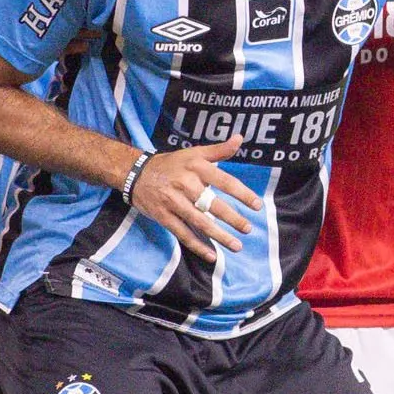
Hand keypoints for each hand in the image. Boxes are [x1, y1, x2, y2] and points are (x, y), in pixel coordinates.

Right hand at [130, 136, 264, 260]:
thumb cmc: (172, 164)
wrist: (136, 173)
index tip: (257, 206)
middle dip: (232, 218)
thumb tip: (240, 138)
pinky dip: (198, 246)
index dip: (242, 194)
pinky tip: (212, 255)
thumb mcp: (194, 153)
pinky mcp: (163, 216)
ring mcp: (173, 201)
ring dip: (219, 236)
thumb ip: (219, 150)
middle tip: (247, 229)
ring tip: (237, 246)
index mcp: (196, 167)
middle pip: (212, 204)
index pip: (224, 181)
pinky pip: (183, 233)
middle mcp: (185, 184)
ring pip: (199, 221)